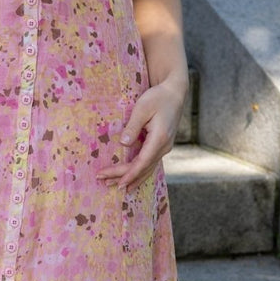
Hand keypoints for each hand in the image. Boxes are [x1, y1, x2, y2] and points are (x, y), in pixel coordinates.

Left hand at [97, 75, 187, 191]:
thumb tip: (123, 145)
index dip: (129, 174)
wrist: (175, 93)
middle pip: (143, 168)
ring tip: (115, 187)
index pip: (142, 162)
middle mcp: (164, 147)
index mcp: (159, 138)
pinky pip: (150, 163)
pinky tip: (131, 179)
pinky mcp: (162, 146)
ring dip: (132, 178)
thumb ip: (133, 127)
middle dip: (124, 177)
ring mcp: (164, 147)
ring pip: (147, 168)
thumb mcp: (142, 108)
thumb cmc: (158, 97)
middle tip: (104, 181)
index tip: (117, 182)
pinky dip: (139, 172)